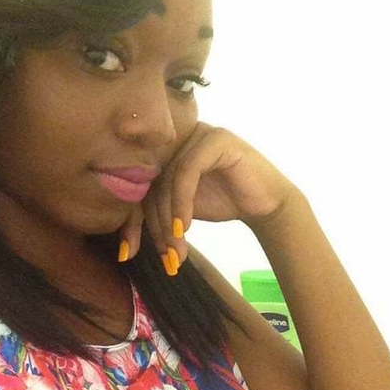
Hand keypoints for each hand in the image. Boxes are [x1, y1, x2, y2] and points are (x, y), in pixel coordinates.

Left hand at [119, 123, 297, 270]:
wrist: (265, 204)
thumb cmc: (222, 202)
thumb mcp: (179, 212)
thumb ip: (155, 216)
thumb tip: (124, 251)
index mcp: (163, 152)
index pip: (138, 186)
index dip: (132, 221)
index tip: (127, 253)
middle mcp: (177, 138)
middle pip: (151, 184)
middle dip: (155, 226)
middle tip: (166, 255)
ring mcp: (196, 134)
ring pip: (167, 181)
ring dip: (168, 219)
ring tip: (176, 248)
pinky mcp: (215, 139)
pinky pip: (187, 172)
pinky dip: (181, 203)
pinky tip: (184, 227)